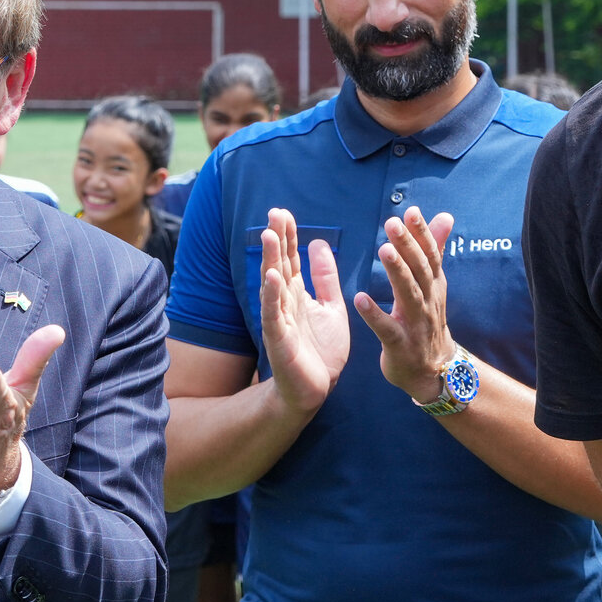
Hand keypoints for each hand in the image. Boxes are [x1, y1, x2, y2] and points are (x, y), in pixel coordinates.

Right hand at [258, 208, 349, 414]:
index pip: (290, 258)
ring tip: (270, 236)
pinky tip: (271, 277)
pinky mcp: (279, 339)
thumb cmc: (321, 350)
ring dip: (270, 260)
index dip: (288, 236)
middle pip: (279, 265)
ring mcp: (279, 320)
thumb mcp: (330, 307)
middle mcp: (284, 302)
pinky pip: (273, 314)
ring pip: (273, 285)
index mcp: (297, 294)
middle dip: (277, 240)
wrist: (317, 389)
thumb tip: (318, 243)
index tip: (283, 212)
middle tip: (274, 214)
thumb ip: (325, 278)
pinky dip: (271, 295)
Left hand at [354, 209, 456, 402]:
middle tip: (393, 223)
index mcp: (433, 285)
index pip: (430, 255)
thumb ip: (436, 249)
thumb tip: (445, 216)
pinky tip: (360, 299)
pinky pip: (387, 330)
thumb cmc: (427, 321)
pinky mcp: (400, 346)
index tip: (411, 212)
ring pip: (408, 295)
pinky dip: (375, 315)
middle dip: (408, 246)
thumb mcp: (434, 285)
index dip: (422, 233)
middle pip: (420, 270)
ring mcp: (415, 324)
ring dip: (397, 272)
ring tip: (384, 250)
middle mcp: (428, 301)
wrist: (434, 370)